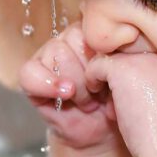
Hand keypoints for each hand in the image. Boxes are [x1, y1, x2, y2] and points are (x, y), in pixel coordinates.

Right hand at [18, 22, 123, 155]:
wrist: (102, 130)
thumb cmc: (119, 99)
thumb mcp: (127, 73)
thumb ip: (120, 52)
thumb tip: (120, 39)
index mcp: (94, 31)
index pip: (94, 27)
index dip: (104, 54)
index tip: (114, 75)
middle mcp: (69, 38)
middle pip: (74, 38)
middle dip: (90, 70)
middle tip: (99, 92)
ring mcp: (48, 54)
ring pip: (57, 53)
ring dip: (75, 82)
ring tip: (87, 101)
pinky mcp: (31, 75)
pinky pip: (30, 72)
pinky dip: (48, 84)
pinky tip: (65, 94)